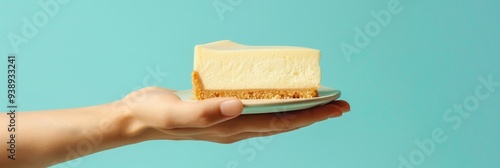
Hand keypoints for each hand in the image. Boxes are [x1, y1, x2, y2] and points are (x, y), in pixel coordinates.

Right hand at [123, 87, 349, 143]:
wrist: (137, 118)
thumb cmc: (155, 114)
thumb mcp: (176, 113)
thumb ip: (205, 112)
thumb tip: (239, 106)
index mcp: (230, 128)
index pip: (279, 122)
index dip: (308, 115)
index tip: (334, 107)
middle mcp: (235, 128)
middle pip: (283, 122)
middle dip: (314, 115)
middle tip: (340, 104)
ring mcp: (230, 122)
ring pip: (274, 118)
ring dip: (300, 110)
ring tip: (320, 102)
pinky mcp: (223, 112)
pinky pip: (258, 110)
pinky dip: (277, 104)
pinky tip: (282, 97)